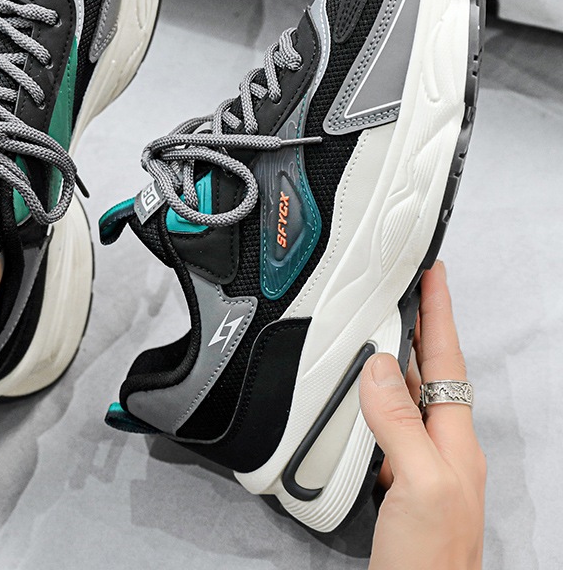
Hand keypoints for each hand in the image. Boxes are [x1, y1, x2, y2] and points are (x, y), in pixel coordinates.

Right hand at [359, 262, 485, 568]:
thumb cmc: (429, 561)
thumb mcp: (420, 485)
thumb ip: (401, 423)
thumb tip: (380, 366)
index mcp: (455, 441)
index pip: (448, 360)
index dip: (440, 314)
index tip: (433, 273)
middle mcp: (442, 448)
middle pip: (431, 371)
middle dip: (419, 326)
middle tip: (404, 289)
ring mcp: (420, 465)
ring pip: (408, 395)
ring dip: (396, 357)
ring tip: (381, 326)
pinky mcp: (397, 481)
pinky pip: (386, 422)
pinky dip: (373, 397)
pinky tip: (359, 394)